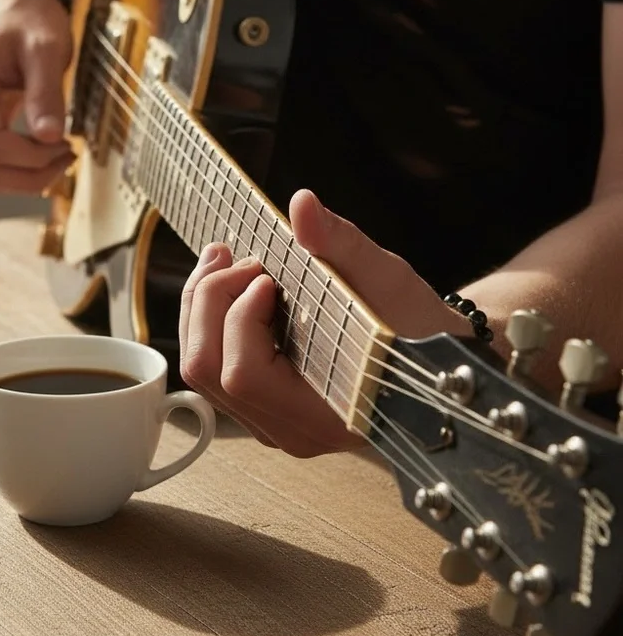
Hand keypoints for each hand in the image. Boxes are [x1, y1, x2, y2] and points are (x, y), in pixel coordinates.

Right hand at [0, 0, 74, 192]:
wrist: (14, 0)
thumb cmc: (29, 17)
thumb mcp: (46, 49)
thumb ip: (47, 93)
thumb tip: (51, 137)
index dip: (32, 158)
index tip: (67, 144)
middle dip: (30, 176)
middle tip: (68, 157)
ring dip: (23, 178)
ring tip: (59, 157)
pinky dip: (18, 168)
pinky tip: (46, 153)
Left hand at [179, 188, 468, 456]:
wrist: (435, 361)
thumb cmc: (417, 326)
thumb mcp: (386, 279)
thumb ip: (341, 244)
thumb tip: (302, 204)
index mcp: (325, 413)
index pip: (244, 374)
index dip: (241, 317)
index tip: (268, 276)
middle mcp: (291, 431)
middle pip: (207, 371)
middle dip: (207, 301)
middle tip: (232, 256)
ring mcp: (272, 425)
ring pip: (201, 371)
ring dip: (200, 307)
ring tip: (222, 261)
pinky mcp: (263, 410)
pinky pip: (212, 370)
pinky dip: (209, 322)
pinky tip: (227, 285)